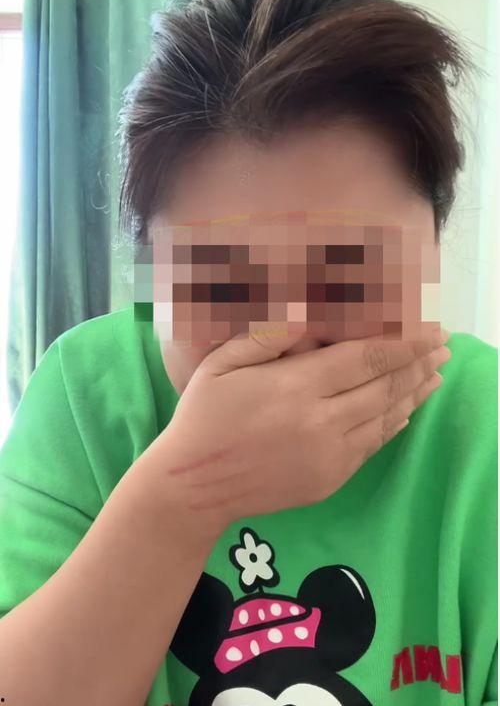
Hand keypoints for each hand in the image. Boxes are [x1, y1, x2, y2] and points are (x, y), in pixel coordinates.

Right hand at [156, 327, 449, 528]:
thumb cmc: (203, 418)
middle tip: (443, 346)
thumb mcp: (221, 365)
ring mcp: (329, 455)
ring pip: (385, 418)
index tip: (430, 328)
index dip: (404, 341)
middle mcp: (321, 421)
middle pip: (385, 386)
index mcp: (296, 387)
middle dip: (419, 363)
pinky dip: (393, 425)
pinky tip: (405, 411)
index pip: (366, 357)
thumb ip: (265, 337)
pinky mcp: (329, 480)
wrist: (194, 487)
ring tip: (436, 375)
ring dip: (415, 393)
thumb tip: (306, 313)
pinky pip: (371, 447)